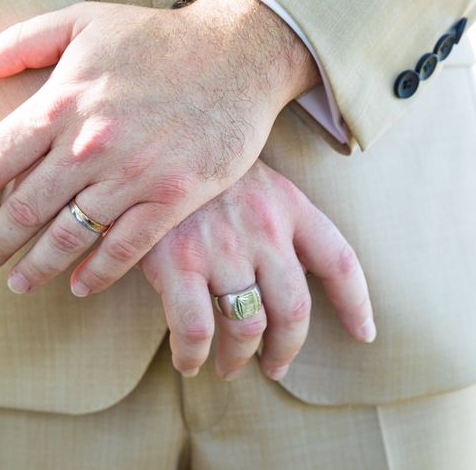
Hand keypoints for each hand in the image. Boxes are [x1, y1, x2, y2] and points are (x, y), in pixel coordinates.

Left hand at [0, 0, 319, 296]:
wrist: (237, 55)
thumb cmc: (159, 38)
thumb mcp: (83, 22)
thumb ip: (20, 43)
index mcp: (62, 102)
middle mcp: (89, 144)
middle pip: (25, 206)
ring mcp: (132, 175)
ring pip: (70, 234)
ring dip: (38, 265)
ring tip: (18, 283)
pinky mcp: (173, 197)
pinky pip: (126, 247)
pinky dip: (99, 272)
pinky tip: (80, 286)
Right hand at [140, 159, 374, 380]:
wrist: (154, 150)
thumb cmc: (205, 174)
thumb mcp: (255, 182)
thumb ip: (280, 224)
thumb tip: (295, 278)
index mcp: (289, 206)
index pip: (339, 262)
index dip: (355, 304)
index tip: (362, 333)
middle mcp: (263, 229)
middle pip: (294, 311)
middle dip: (286, 350)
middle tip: (273, 366)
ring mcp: (222, 248)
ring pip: (246, 328)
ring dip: (238, 359)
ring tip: (229, 367)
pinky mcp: (178, 262)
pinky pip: (196, 329)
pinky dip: (192, 355)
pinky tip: (187, 361)